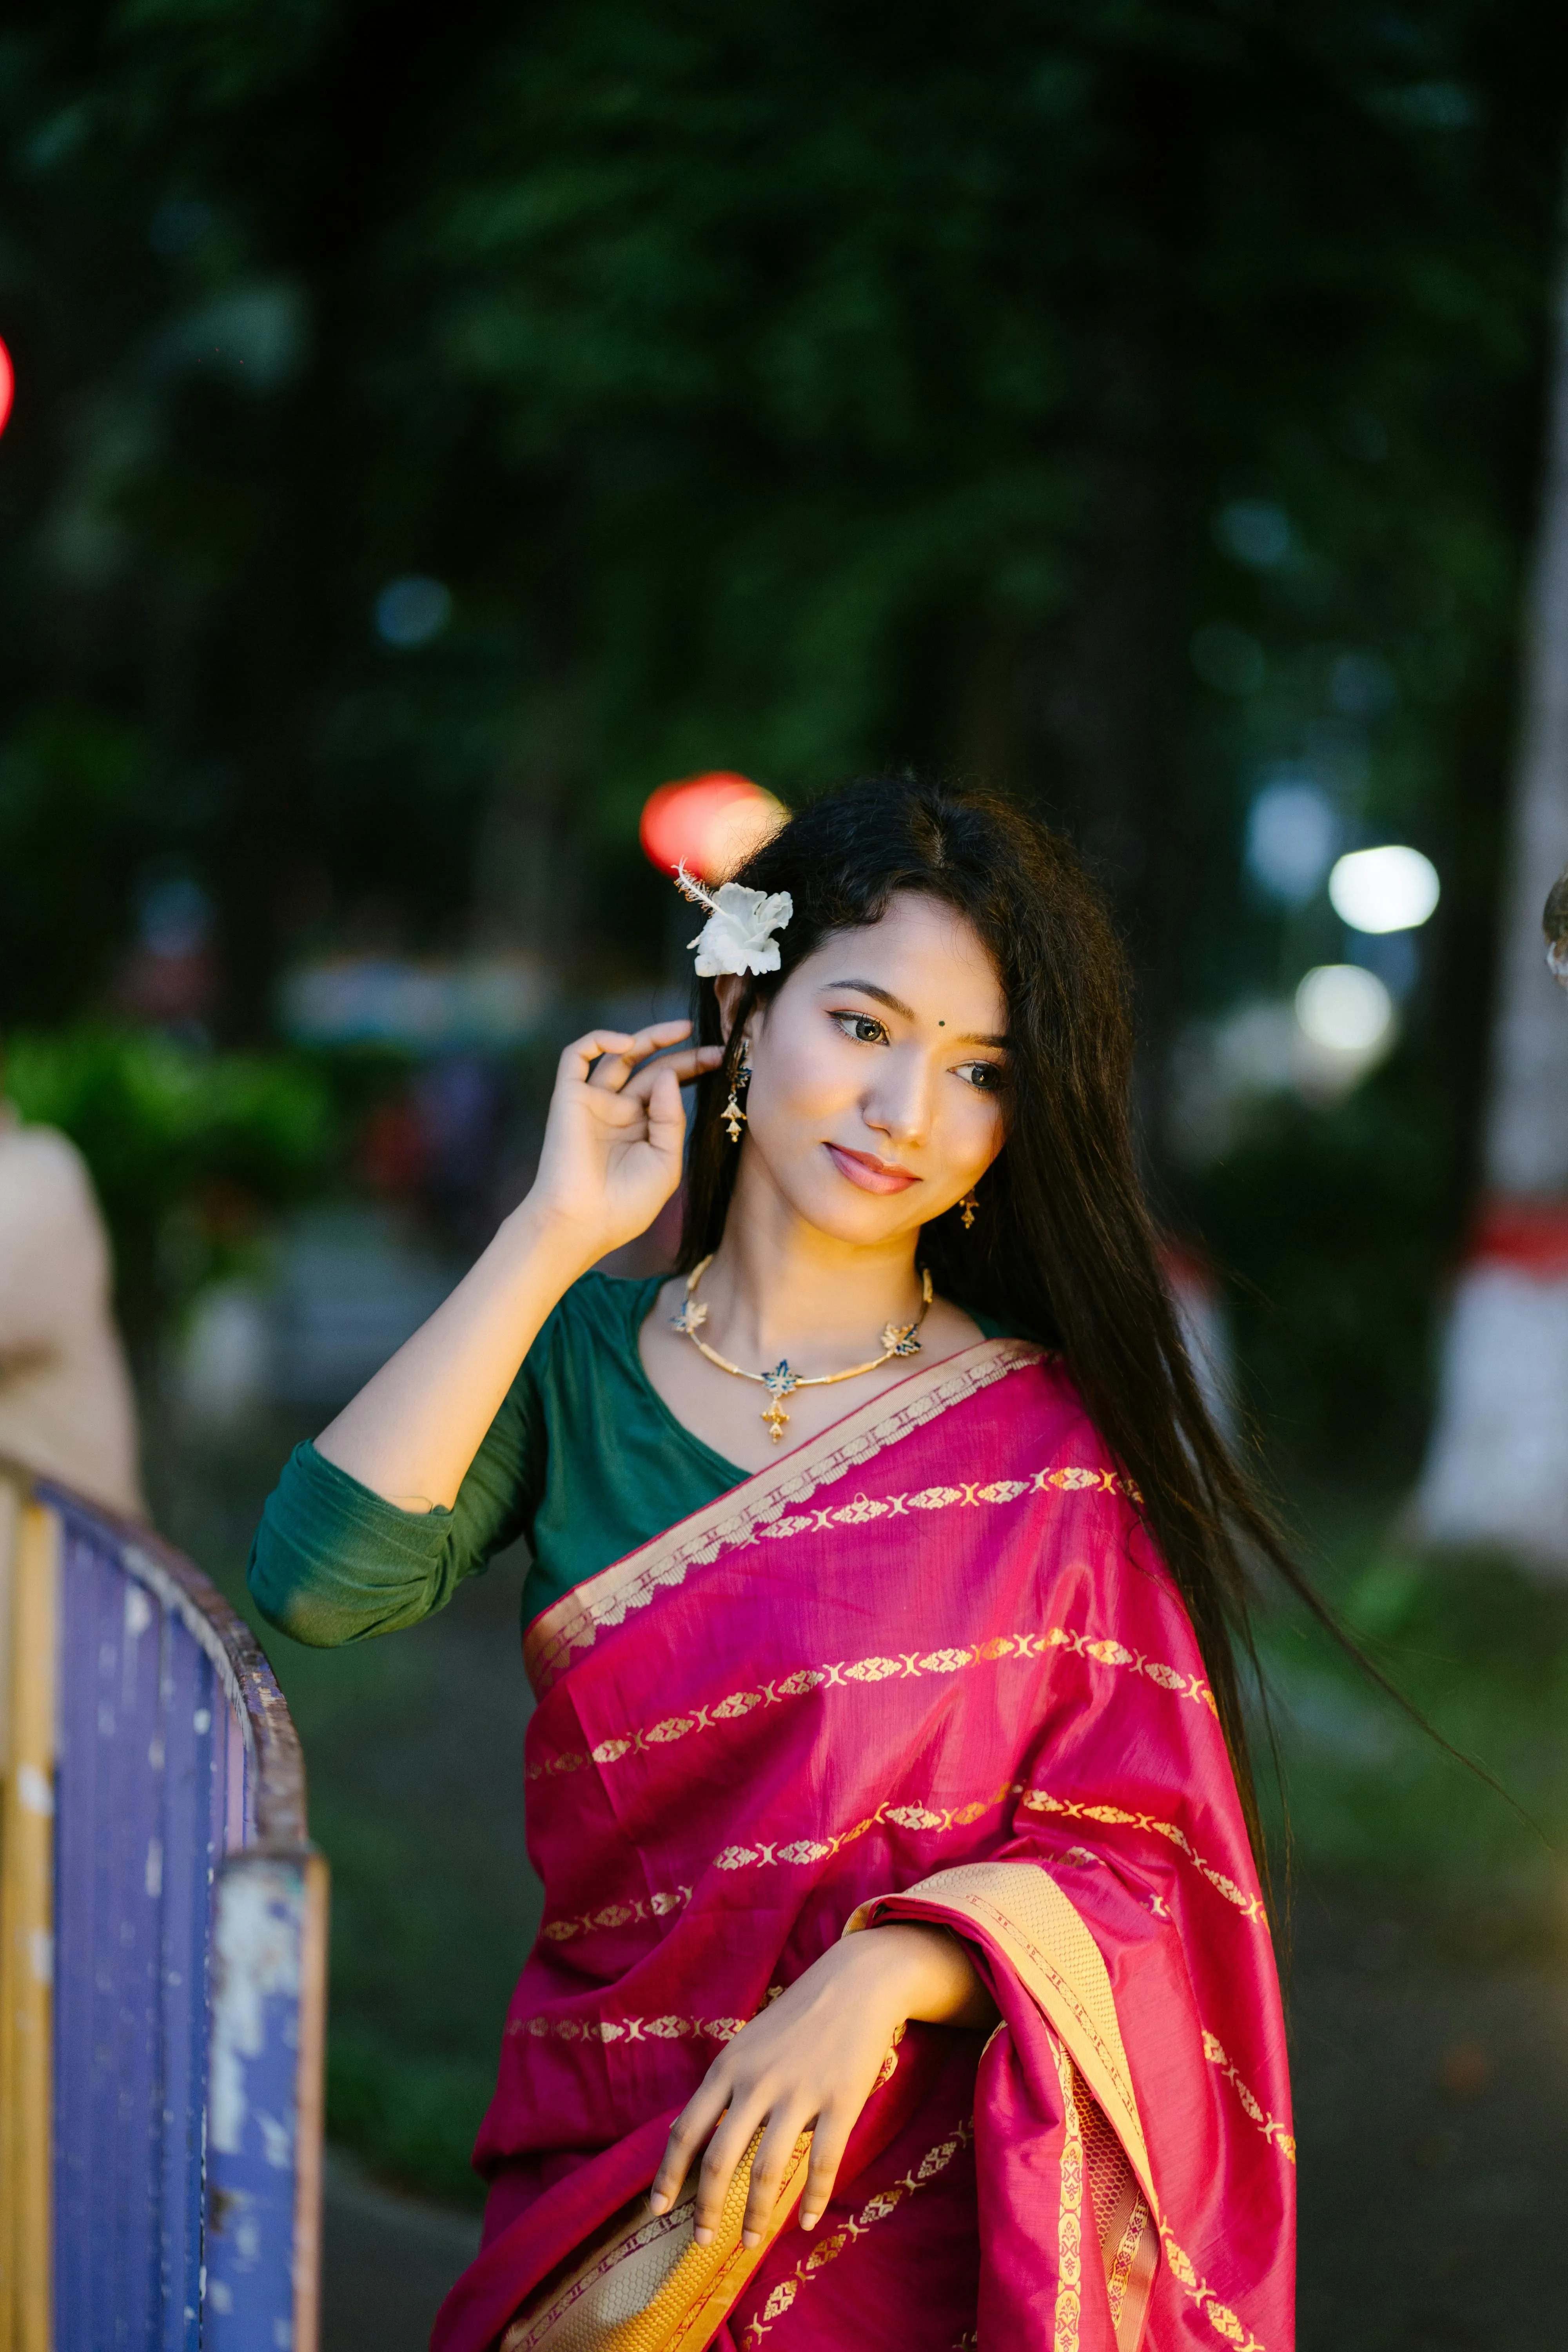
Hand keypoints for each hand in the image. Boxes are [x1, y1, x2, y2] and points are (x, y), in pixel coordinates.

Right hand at [525, 1021, 722, 1260]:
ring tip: (681, 1031)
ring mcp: (593, 1102)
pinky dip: (598, 1040)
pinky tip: (626, 1044)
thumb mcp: (666, 1163)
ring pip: (618, 1056)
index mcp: (642, 1129)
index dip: (693, 1070)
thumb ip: (672, 1118)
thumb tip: (668, 1075)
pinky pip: (575, 1056)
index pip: (669, 1088)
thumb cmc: (625, 1204)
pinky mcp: (568, 1097)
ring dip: (648, 1038)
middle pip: (650, 1069)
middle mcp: (618, 1111)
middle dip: (682, 1054)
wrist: (582, 1223)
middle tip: (712, 1045)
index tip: (722, 1060)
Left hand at [648, 1924, 992, 2251]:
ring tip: (748, 2241)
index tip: (657, 2210)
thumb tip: (695, 2138)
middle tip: (702, 2240)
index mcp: (728, 2068)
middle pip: (720, 2158)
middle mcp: (757, 2082)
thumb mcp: (747, 2045)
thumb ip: (724, 2089)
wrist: (855, 1982)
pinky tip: (809, 2221)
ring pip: (768, 2168)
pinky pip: (824, 2161)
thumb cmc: (796, 2019)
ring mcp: (800, 2092)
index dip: (668, 2175)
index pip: (687, 2130)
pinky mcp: (841, 2100)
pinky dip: (815, 2199)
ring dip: (756, 2214)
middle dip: (707, 2207)